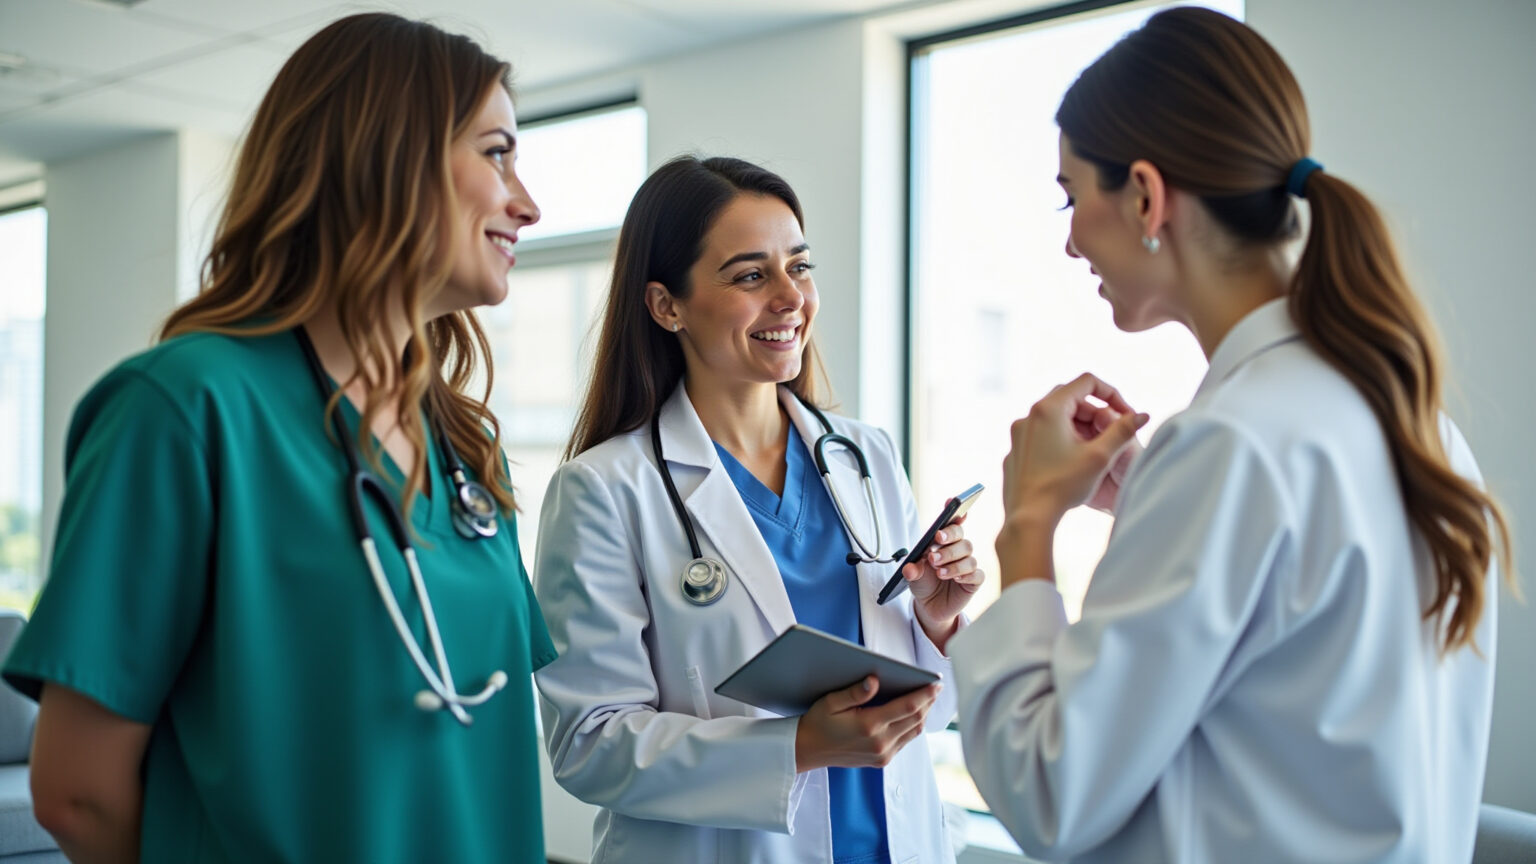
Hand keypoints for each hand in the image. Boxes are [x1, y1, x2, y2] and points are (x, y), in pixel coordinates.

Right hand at [795, 677, 938, 771]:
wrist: (809, 750)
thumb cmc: (819, 722)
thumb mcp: (831, 702)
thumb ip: (855, 692)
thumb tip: (874, 680)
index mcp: (869, 726)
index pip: (907, 707)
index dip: (925, 694)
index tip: (936, 683)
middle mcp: (880, 743)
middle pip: (916, 719)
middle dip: (929, 702)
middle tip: (936, 687)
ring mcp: (883, 754)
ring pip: (914, 731)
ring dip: (924, 714)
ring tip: (928, 698)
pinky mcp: (882, 761)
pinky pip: (906, 740)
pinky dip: (913, 725)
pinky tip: (912, 713)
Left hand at [903, 515, 983, 646]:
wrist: (929, 606)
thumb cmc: (923, 583)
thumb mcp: (913, 576)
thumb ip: (912, 570)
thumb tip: (909, 569)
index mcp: (943, 541)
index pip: (952, 522)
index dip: (954, 510)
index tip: (950, 502)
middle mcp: (957, 549)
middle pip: (961, 538)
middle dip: (948, 544)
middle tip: (932, 555)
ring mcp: (967, 564)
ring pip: (968, 556)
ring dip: (953, 563)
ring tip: (938, 572)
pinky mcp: (974, 581)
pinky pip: (977, 574)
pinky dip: (966, 575)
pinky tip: (956, 579)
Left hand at [1003, 373, 1147, 527]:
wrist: (1029, 517)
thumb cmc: (1063, 486)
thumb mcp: (1100, 456)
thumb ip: (1123, 431)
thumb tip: (1142, 415)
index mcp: (1049, 409)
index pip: (1086, 382)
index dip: (1111, 393)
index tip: (1125, 414)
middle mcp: (1029, 416)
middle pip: (1070, 399)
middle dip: (1096, 412)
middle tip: (1112, 434)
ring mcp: (1019, 434)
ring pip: (1055, 418)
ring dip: (1079, 427)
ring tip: (1095, 451)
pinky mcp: (1016, 451)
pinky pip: (1042, 436)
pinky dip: (1061, 440)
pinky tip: (1072, 463)